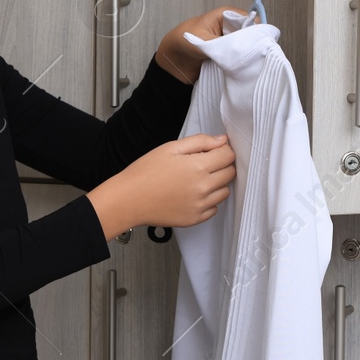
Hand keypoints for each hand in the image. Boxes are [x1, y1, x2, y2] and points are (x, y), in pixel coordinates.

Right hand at [86, 133, 235, 235]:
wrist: (128, 199)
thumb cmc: (145, 172)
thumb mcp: (171, 148)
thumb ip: (200, 142)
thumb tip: (222, 140)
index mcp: (198, 167)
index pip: (229, 156)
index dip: (223, 150)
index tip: (214, 151)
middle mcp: (203, 187)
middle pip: (230, 173)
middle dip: (222, 165)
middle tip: (205, 163)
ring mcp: (200, 205)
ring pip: (225, 191)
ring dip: (217, 183)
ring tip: (198, 179)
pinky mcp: (195, 219)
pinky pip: (214, 208)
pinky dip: (209, 201)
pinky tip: (193, 194)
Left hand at [155, 6, 246, 85]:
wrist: (173, 60)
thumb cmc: (182, 41)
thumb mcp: (202, 40)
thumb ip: (221, 43)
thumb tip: (239, 48)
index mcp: (224, 15)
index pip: (249, 18)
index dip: (254, 30)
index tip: (256, 42)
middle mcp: (229, 26)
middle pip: (250, 32)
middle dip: (252, 43)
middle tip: (251, 54)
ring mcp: (230, 40)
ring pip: (247, 45)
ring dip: (246, 54)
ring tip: (245, 61)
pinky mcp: (228, 53)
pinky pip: (240, 56)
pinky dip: (241, 61)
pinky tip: (240, 66)